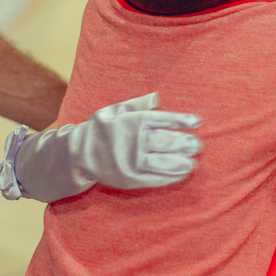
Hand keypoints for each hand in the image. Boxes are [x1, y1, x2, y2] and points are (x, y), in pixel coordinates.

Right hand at [0, 92, 201, 202]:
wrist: (76, 155)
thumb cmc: (98, 130)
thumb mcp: (113, 111)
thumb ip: (136, 104)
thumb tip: (157, 97)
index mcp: (130, 122)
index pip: (163, 120)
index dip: (181, 121)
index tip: (196, 122)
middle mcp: (133, 142)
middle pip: (166, 142)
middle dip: (185, 143)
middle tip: (198, 144)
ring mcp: (131, 162)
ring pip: (164, 162)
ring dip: (182, 161)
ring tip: (194, 161)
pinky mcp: (130, 179)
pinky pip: (155, 178)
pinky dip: (171, 176)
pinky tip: (182, 173)